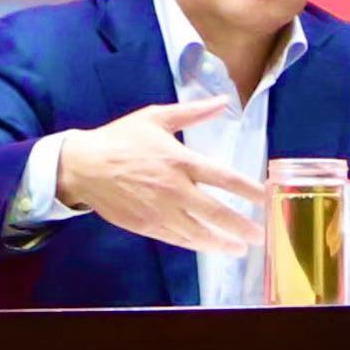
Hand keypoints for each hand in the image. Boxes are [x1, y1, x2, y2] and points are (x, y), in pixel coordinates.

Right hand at [57, 95, 266, 254]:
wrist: (83, 166)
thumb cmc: (121, 139)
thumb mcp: (156, 117)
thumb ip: (193, 112)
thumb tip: (223, 101)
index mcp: (180, 160)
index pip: (224, 178)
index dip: (249, 190)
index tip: (266, 198)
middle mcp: (175, 189)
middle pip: (216, 212)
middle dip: (242, 226)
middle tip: (260, 236)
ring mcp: (161, 211)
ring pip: (199, 233)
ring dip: (222, 243)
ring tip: (240, 249)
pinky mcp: (148, 226)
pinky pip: (178, 239)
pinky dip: (196, 245)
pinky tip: (209, 247)